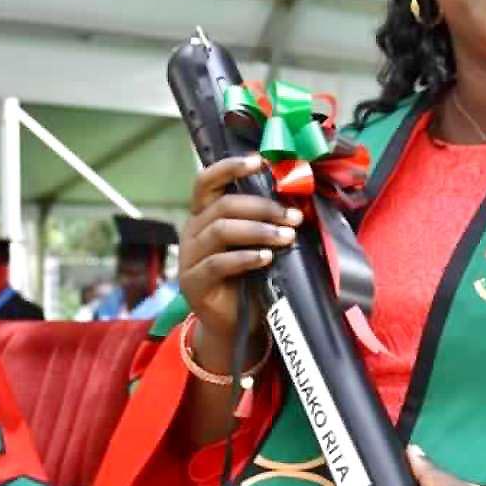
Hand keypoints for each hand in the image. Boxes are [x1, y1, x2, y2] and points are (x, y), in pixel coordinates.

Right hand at [179, 155, 301, 369]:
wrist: (234, 324)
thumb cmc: (248, 277)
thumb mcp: (256, 244)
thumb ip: (263, 222)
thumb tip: (297, 200)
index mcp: (204, 215)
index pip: (206, 182)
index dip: (229, 168)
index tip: (258, 161)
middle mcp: (192, 231)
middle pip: (223, 205)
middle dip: (263, 207)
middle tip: (294, 216)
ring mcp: (189, 257)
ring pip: (221, 230)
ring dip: (259, 230)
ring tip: (287, 235)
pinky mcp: (193, 282)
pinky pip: (218, 263)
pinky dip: (246, 257)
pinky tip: (266, 258)